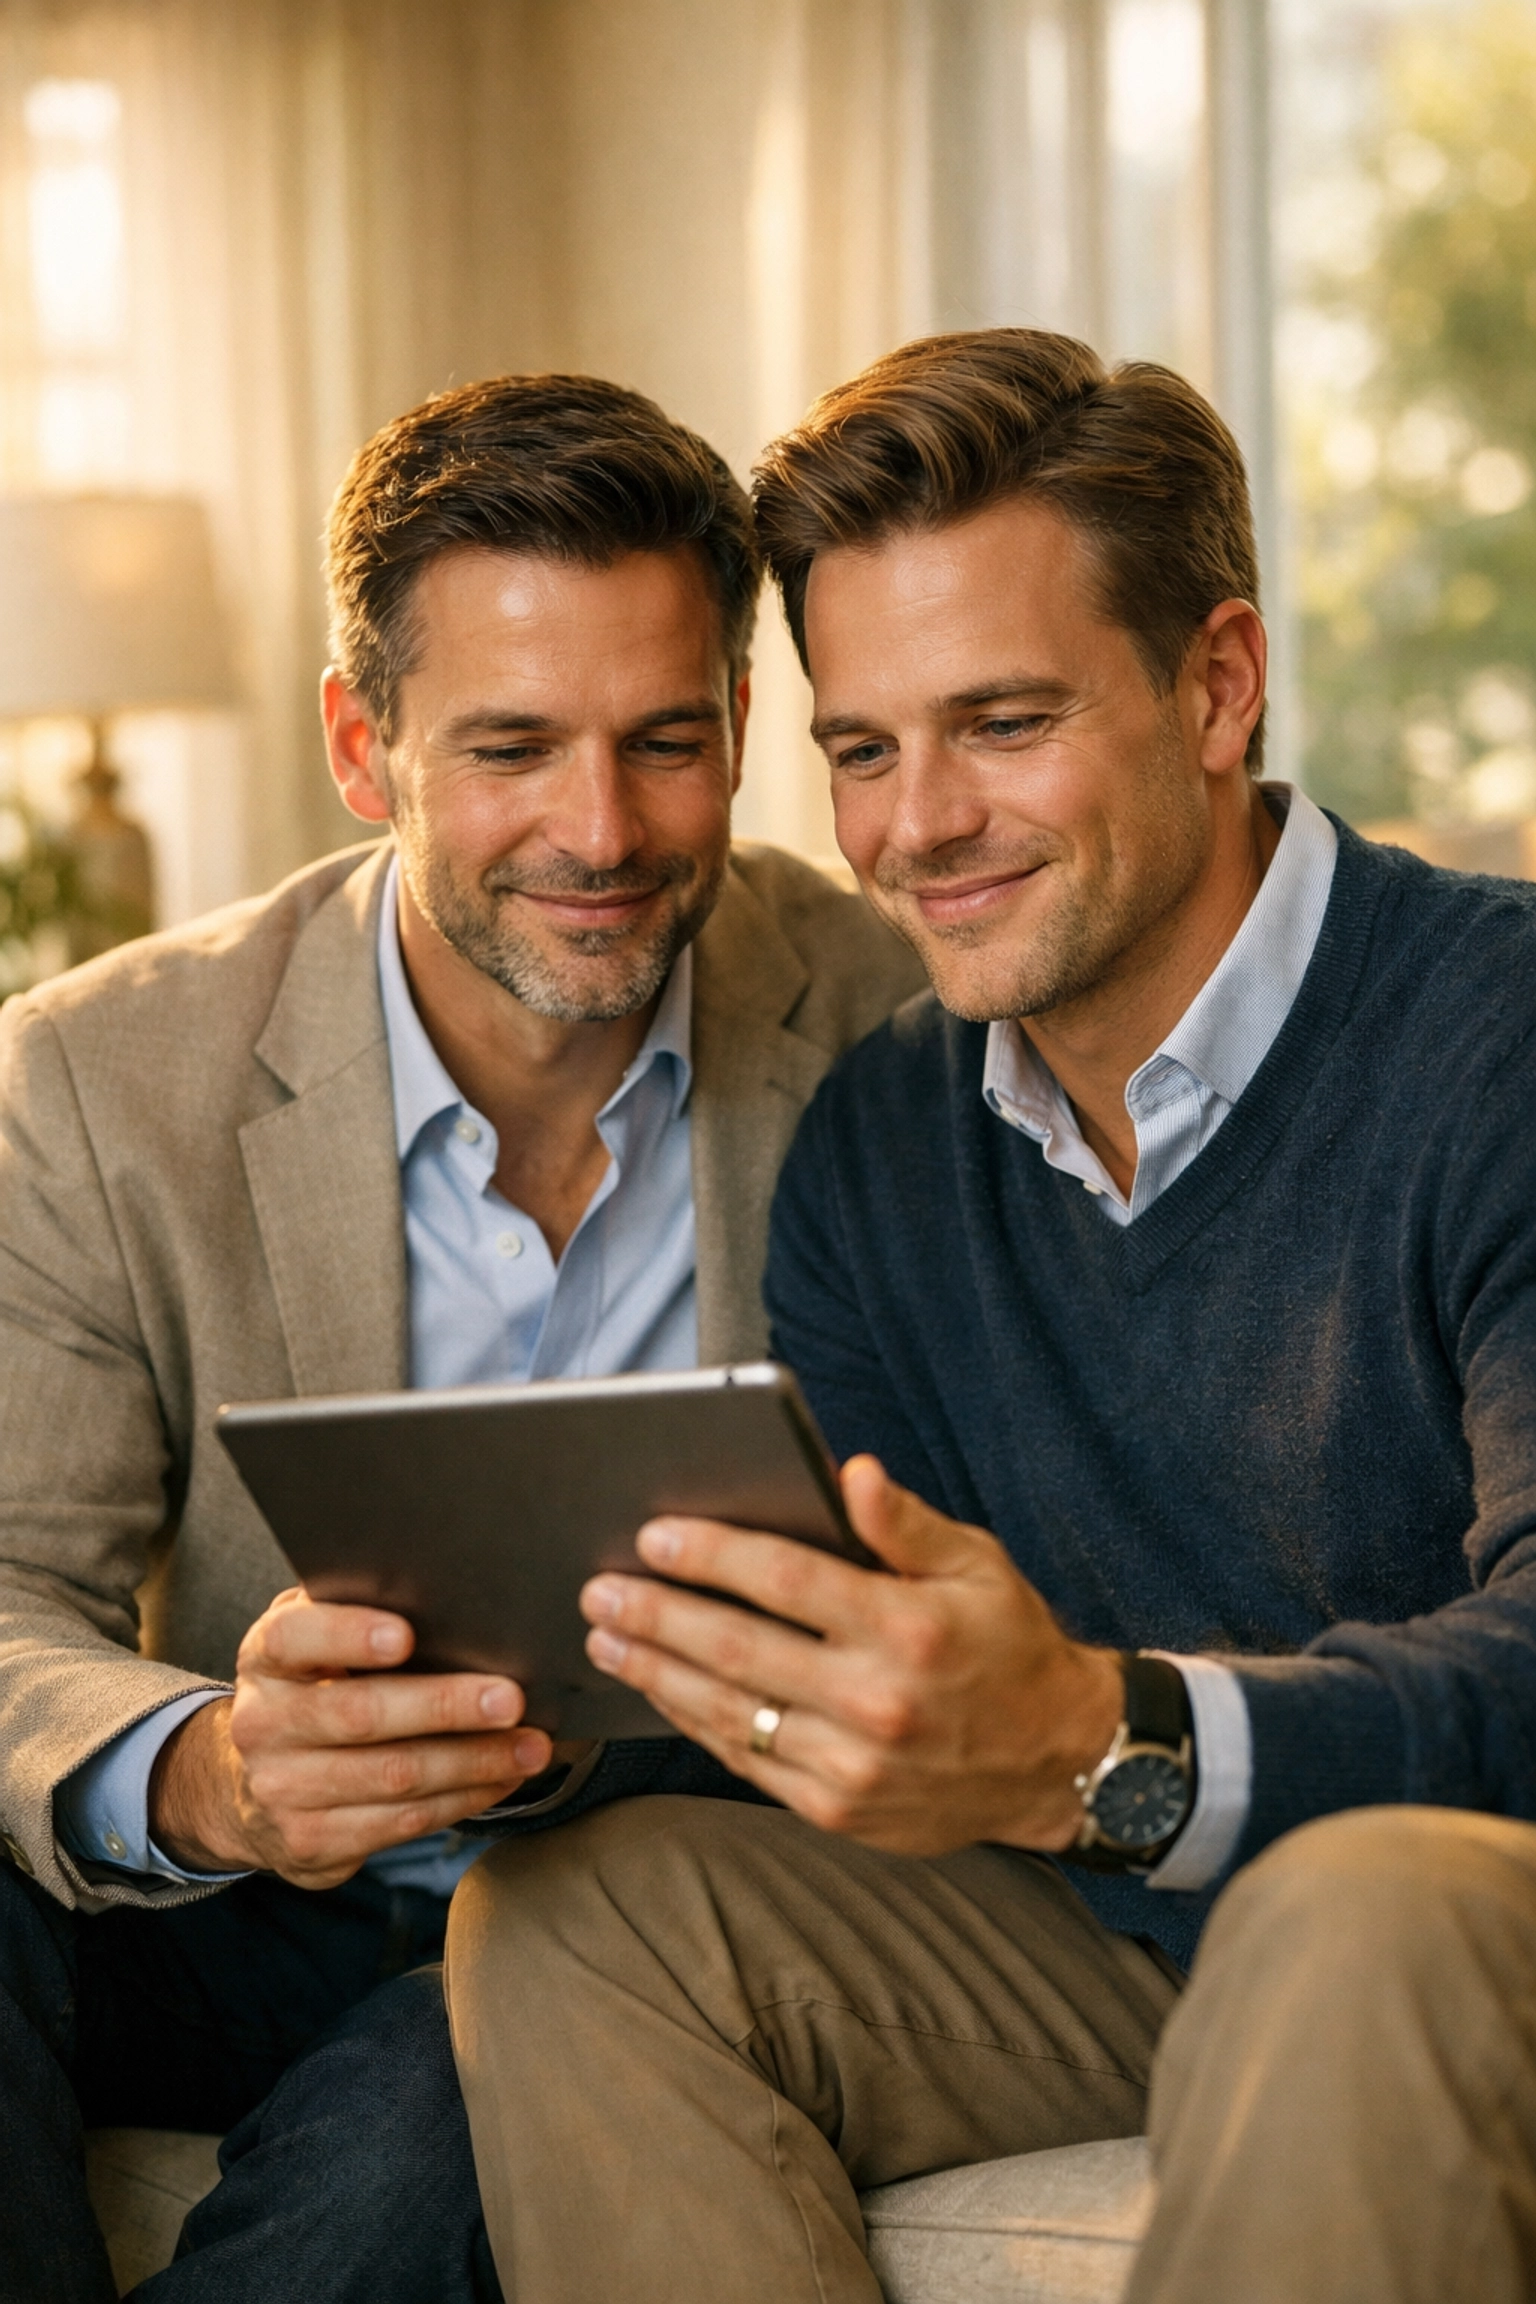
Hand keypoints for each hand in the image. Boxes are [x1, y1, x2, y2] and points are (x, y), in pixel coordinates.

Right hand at [149, 1588, 552, 1887]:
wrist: (254, 1788)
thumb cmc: (315, 1688)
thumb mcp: (317, 1641)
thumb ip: (357, 1611)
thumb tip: (450, 1594)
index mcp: (266, 1657)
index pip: (294, 1637)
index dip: (348, 1635)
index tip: (406, 1636)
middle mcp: (262, 1724)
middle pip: (360, 1714)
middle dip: (444, 1706)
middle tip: (509, 1699)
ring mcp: (280, 1790)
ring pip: (392, 1776)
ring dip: (473, 1762)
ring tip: (530, 1746)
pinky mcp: (311, 1842)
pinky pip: (401, 1822)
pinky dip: (462, 1799)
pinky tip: (501, 1779)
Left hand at [578, 1456, 1122, 1855]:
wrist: (1059, 1763)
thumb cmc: (1009, 1645)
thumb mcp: (978, 1564)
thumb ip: (904, 1523)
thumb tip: (849, 1473)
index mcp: (908, 1630)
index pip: (786, 1582)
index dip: (712, 1556)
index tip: (654, 1535)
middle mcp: (877, 1703)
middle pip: (737, 1650)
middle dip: (657, 1614)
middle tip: (600, 1588)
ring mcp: (853, 1766)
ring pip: (729, 1712)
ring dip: (657, 1671)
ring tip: (608, 1636)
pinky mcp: (837, 1810)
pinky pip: (746, 1760)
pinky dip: (694, 1722)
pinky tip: (662, 1688)